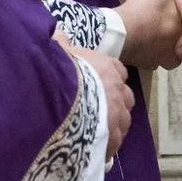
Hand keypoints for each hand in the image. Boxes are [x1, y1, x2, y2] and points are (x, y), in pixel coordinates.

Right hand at [57, 33, 132, 157]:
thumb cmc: (57, 73)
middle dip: (115, 102)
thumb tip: (57, 32)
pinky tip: (94, 148)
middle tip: (98, 108)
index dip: (109, 77)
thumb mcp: (56, 52)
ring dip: (113, 124)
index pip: (118, 70)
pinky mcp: (114, 138)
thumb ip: (60, 43)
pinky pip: (116, 142)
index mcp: (107, 68)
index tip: (99, 82)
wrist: (59, 100)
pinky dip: (108, 144)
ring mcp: (119, 116)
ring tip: (96, 130)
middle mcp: (118, 91)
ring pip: (124, 120)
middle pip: (125, 97)